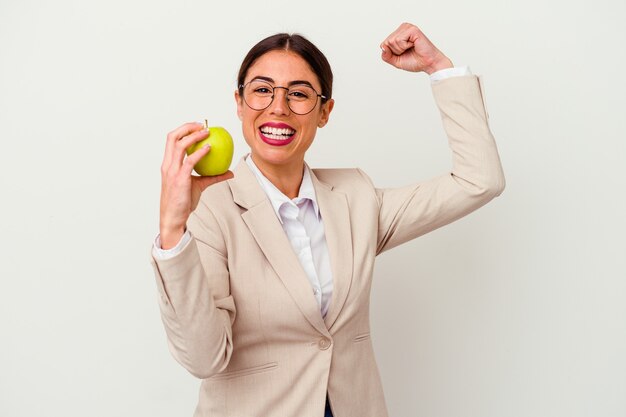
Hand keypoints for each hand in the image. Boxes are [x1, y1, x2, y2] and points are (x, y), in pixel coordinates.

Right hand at [159, 122, 233, 248]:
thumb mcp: (199, 186)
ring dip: (194, 136)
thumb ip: (213, 177)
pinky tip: (210, 148)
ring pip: (179, 145)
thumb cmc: (183, 202)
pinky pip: (190, 161)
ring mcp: (172, 171)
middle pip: (172, 137)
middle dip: (186, 127)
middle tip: (202, 125)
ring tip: (206, 132)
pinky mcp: (180, 179)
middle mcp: (168, 165)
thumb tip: (230, 172)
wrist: (174, 217)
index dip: (183, 129)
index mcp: (168, 164)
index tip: (197, 126)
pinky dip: (200, 152)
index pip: (172, 140)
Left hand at [380, 22, 452, 73]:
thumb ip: (386, 56)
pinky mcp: (412, 29)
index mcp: (398, 33)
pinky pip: (399, 40)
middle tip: (408, 51)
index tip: (403, 53)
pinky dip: (405, 46)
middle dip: (396, 52)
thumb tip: (383, 47)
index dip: (392, 53)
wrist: (428, 64)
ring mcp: (408, 27)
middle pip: (387, 42)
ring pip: (392, 41)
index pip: (384, 44)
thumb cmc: (415, 61)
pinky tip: (413, 45)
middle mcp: (403, 28)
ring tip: (411, 48)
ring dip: (401, 49)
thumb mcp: (396, 61)